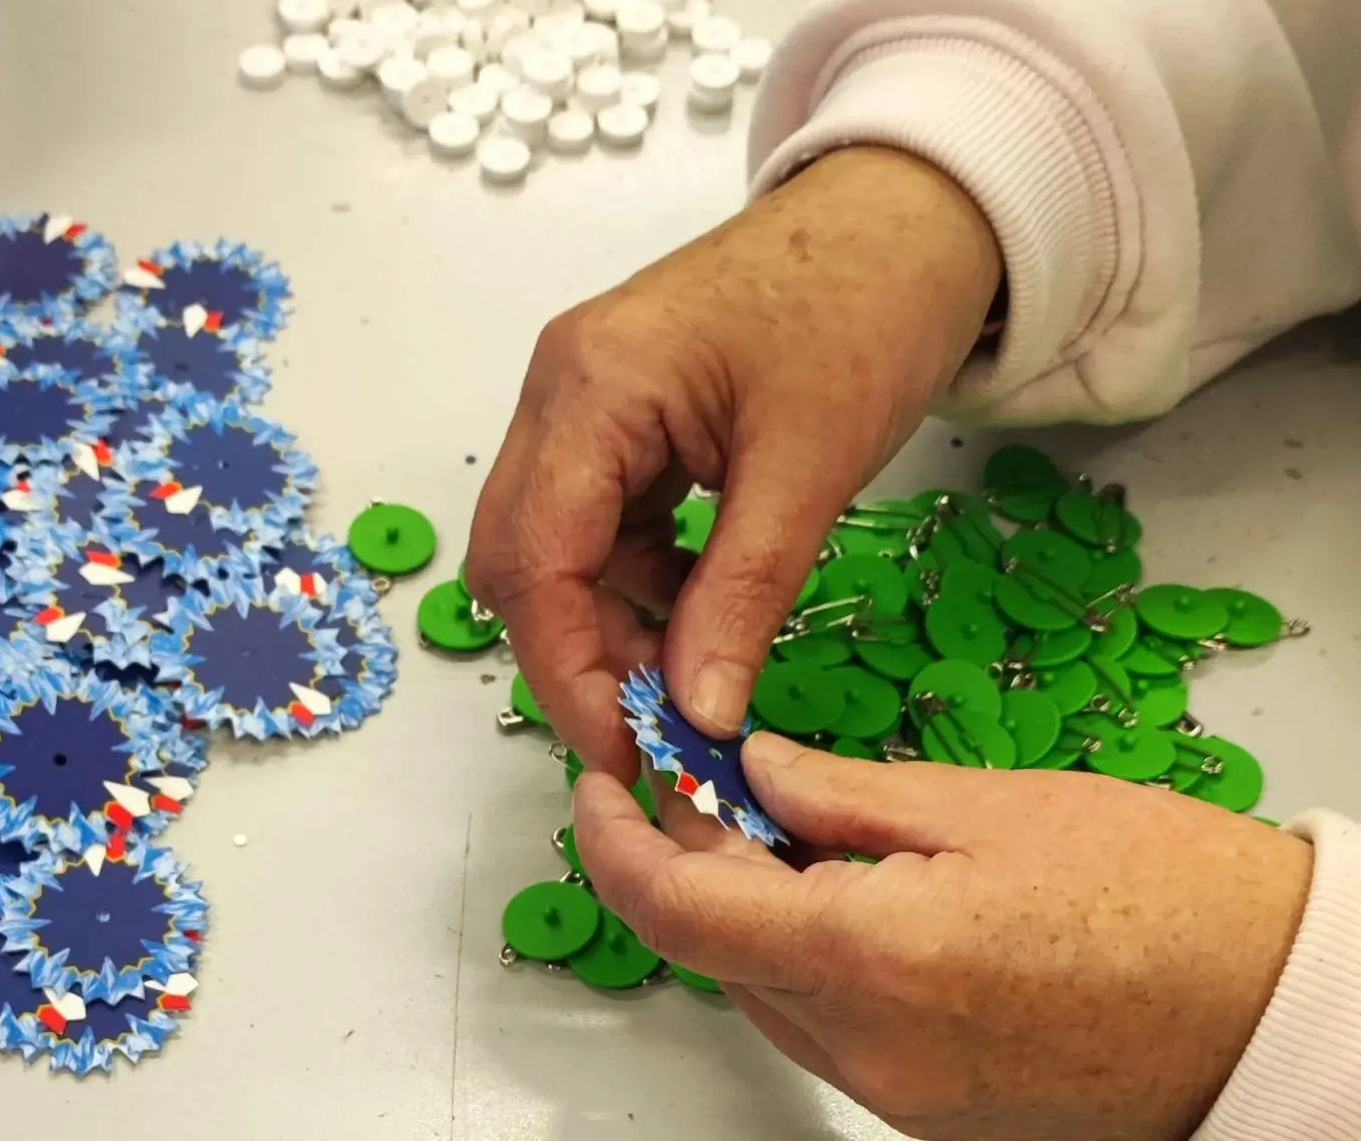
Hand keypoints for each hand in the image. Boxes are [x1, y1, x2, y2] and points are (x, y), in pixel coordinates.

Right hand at [465, 146, 1000, 778]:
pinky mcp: (621, 411)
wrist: (911, 209)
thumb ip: (742, 594)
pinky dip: (635, 578)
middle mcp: (562, 388)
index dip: (569, 670)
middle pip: (520, 555)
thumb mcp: (812, 465)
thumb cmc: (868, 304)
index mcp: (592, 385)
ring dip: (608, 618)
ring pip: (553, 544)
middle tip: (658, 725)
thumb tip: (699, 713)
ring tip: (691, 672)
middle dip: (577, 651)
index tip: (629, 751)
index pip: (536, 559)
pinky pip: (597, 518)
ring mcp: (585, 396)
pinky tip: (698, 604)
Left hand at [577, 734, 1313, 1140]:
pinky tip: (856, 902)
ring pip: (764, 993)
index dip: (615, 839)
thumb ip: (837, 795)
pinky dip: (810, 961)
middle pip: (712, 952)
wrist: (1276, 1012)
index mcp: (873, 958)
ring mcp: (898, 1098)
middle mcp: (870, 1050)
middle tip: (712, 778)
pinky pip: (826, 1031)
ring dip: (750, 912)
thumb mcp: (987, 805)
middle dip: (692, 860)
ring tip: (800, 833)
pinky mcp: (929, 1117)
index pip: (674, 908)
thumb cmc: (1169, 900)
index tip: (603, 782)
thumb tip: (745, 772)